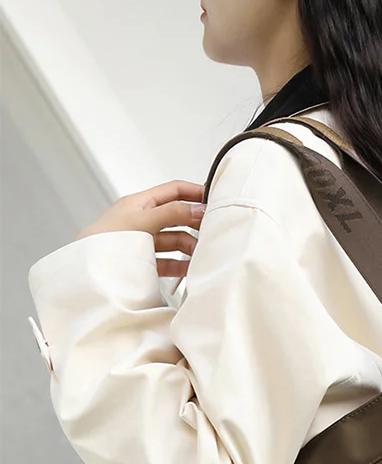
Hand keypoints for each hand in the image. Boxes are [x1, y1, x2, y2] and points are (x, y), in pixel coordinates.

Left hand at [74, 179, 206, 281]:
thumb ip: (172, 213)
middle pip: (177, 216)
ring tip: (203, 254)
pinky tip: (191, 268)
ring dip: (190, 245)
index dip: (195, 192)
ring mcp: (143, 242)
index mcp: (140, 204)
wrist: (83, 272)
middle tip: (214, 230)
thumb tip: (200, 208)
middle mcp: (142, 220)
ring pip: (174, 239)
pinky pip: (168, 260)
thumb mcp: (142, 220)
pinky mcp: (143, 263)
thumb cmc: (104, 241)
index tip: (215, 200)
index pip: (174, 191)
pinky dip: (181, 264)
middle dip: (195, 223)